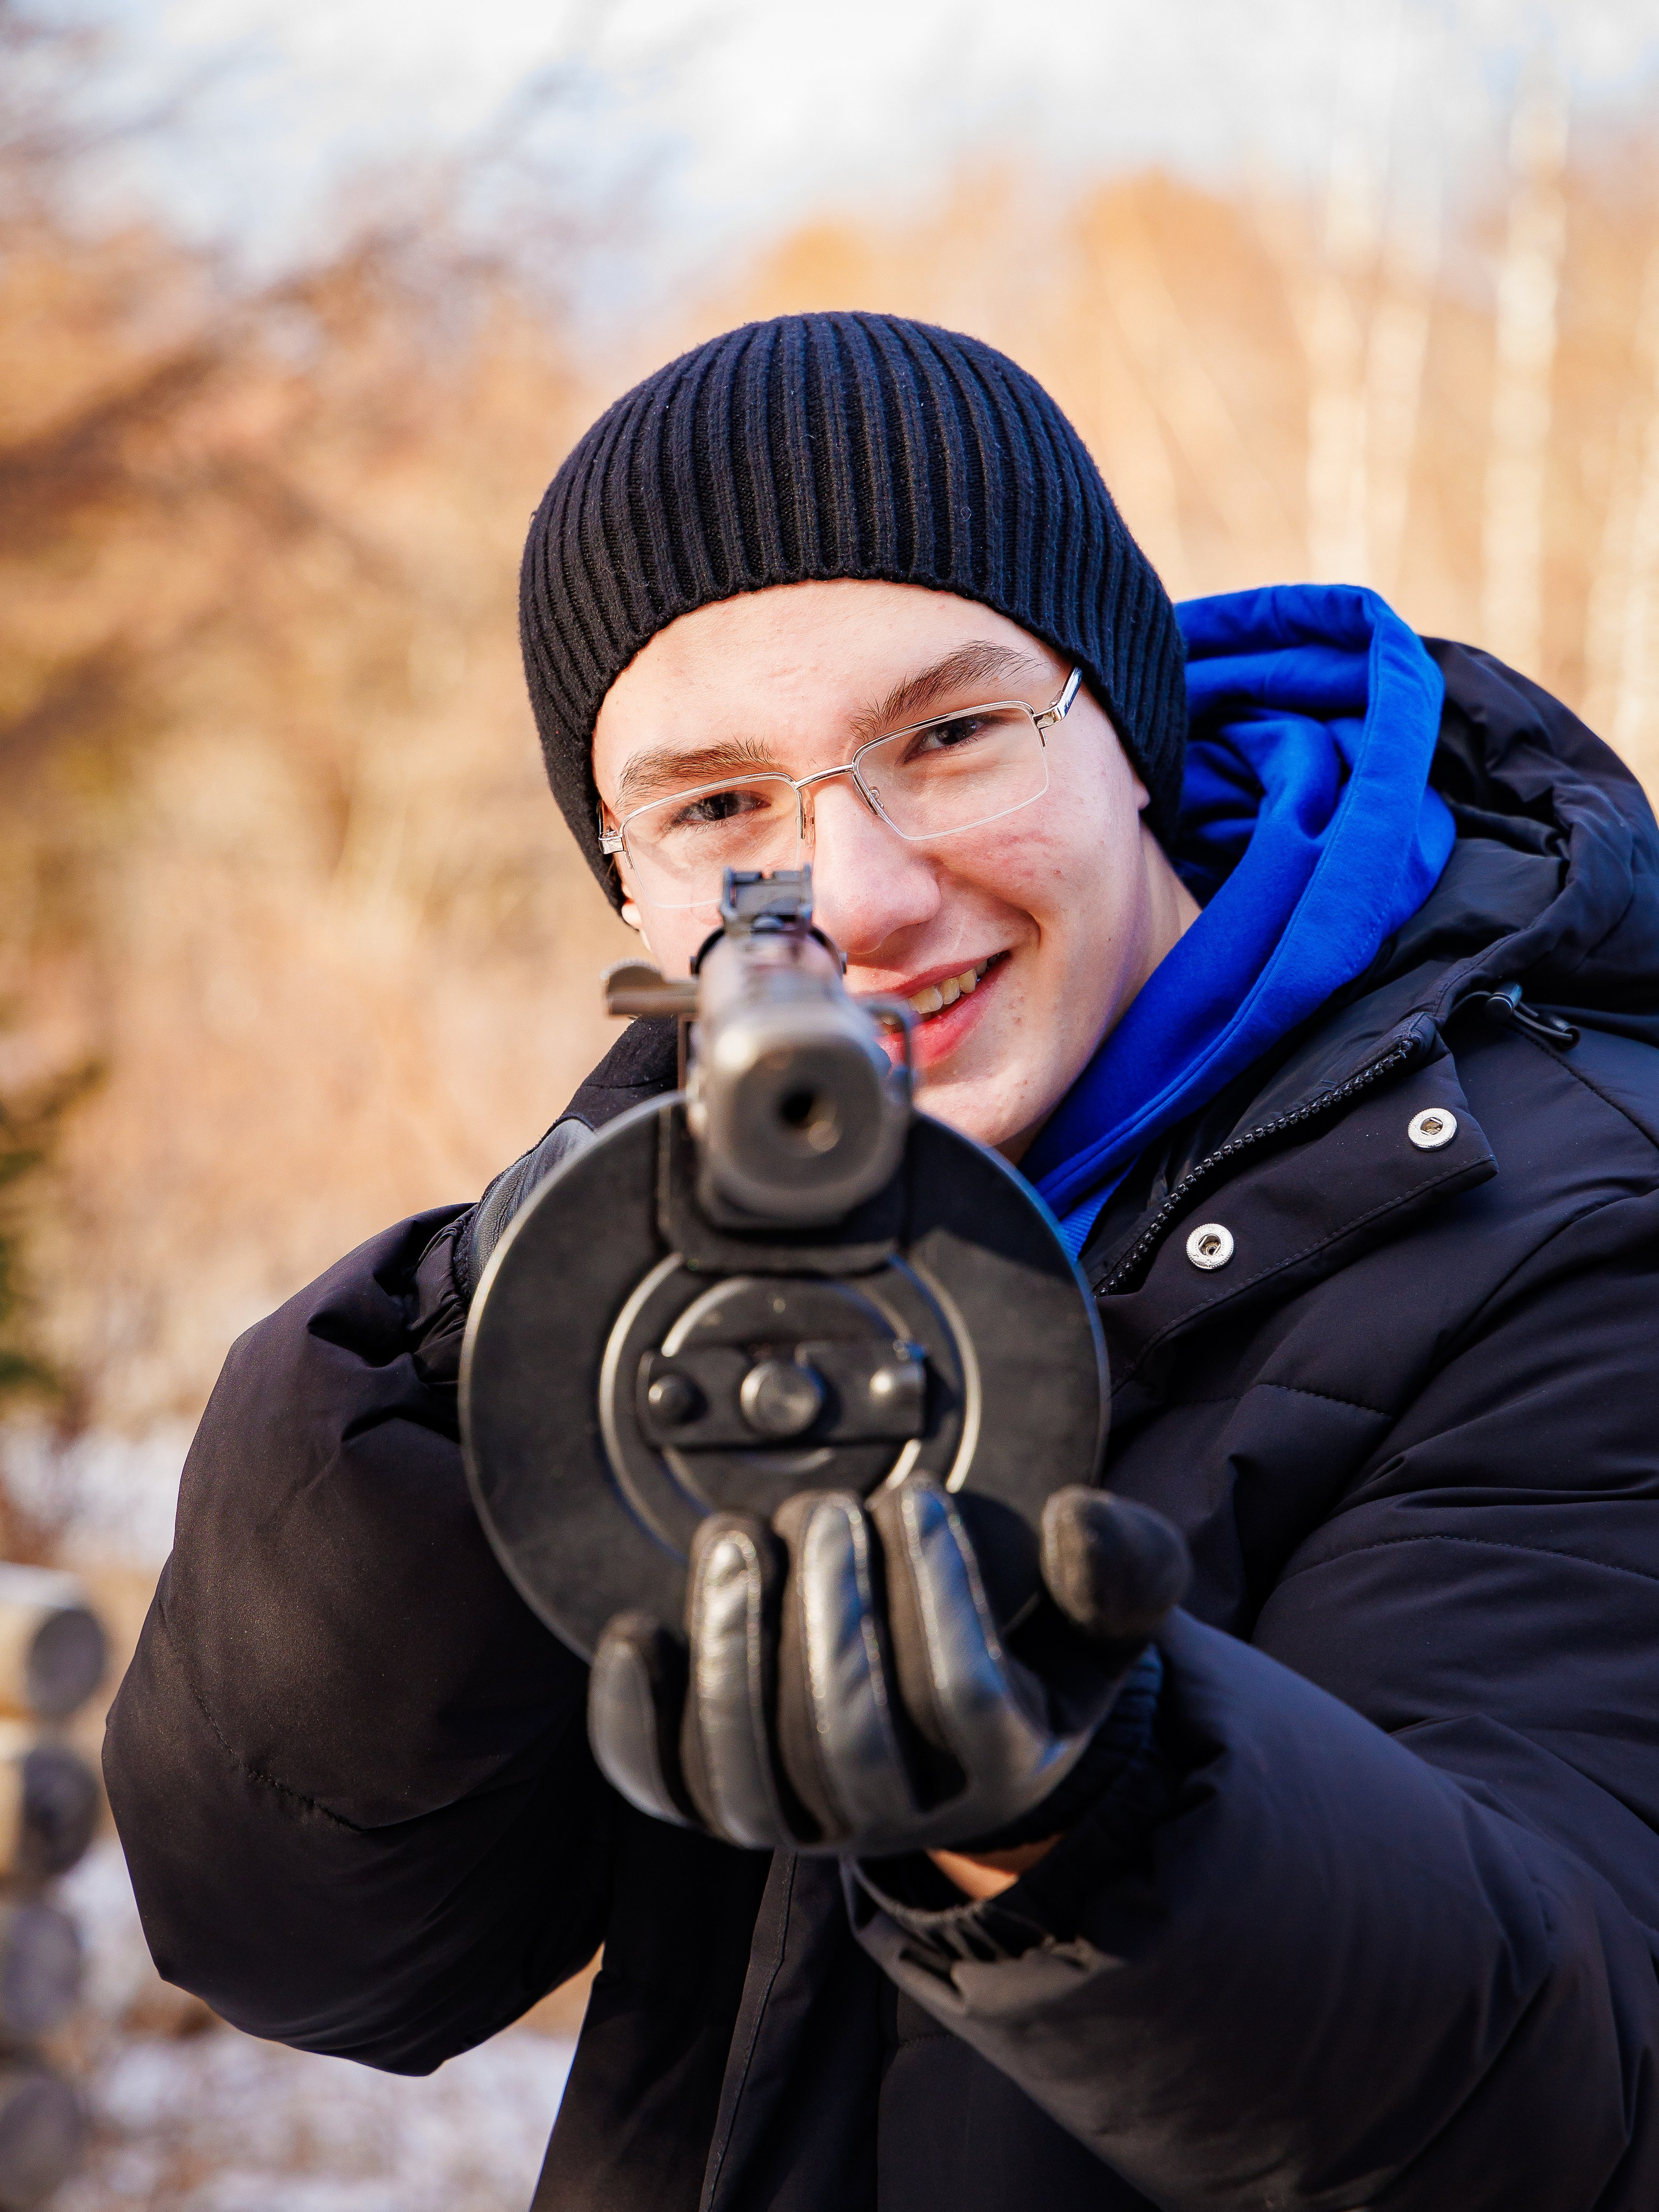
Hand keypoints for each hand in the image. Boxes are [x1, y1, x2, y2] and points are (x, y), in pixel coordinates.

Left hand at [587, 1474, 1188, 1858]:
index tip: (915, 1495)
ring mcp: (803, 1828)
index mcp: (1006, 1767)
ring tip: (731, 1537)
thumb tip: (1077, 1516)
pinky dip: (634, 1720)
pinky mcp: (721, 1811)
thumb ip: (1121, 1567)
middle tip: (820, 1507)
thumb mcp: (1101, 1616)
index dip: (936, 1592)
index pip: (966, 1697)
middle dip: (828, 1617)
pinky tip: (634, 1629)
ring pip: (749, 1779)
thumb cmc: (1031, 1649)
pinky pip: (662, 1790)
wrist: (965, 1740)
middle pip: (849, 1744)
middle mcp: (900, 1818)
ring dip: (732, 1649)